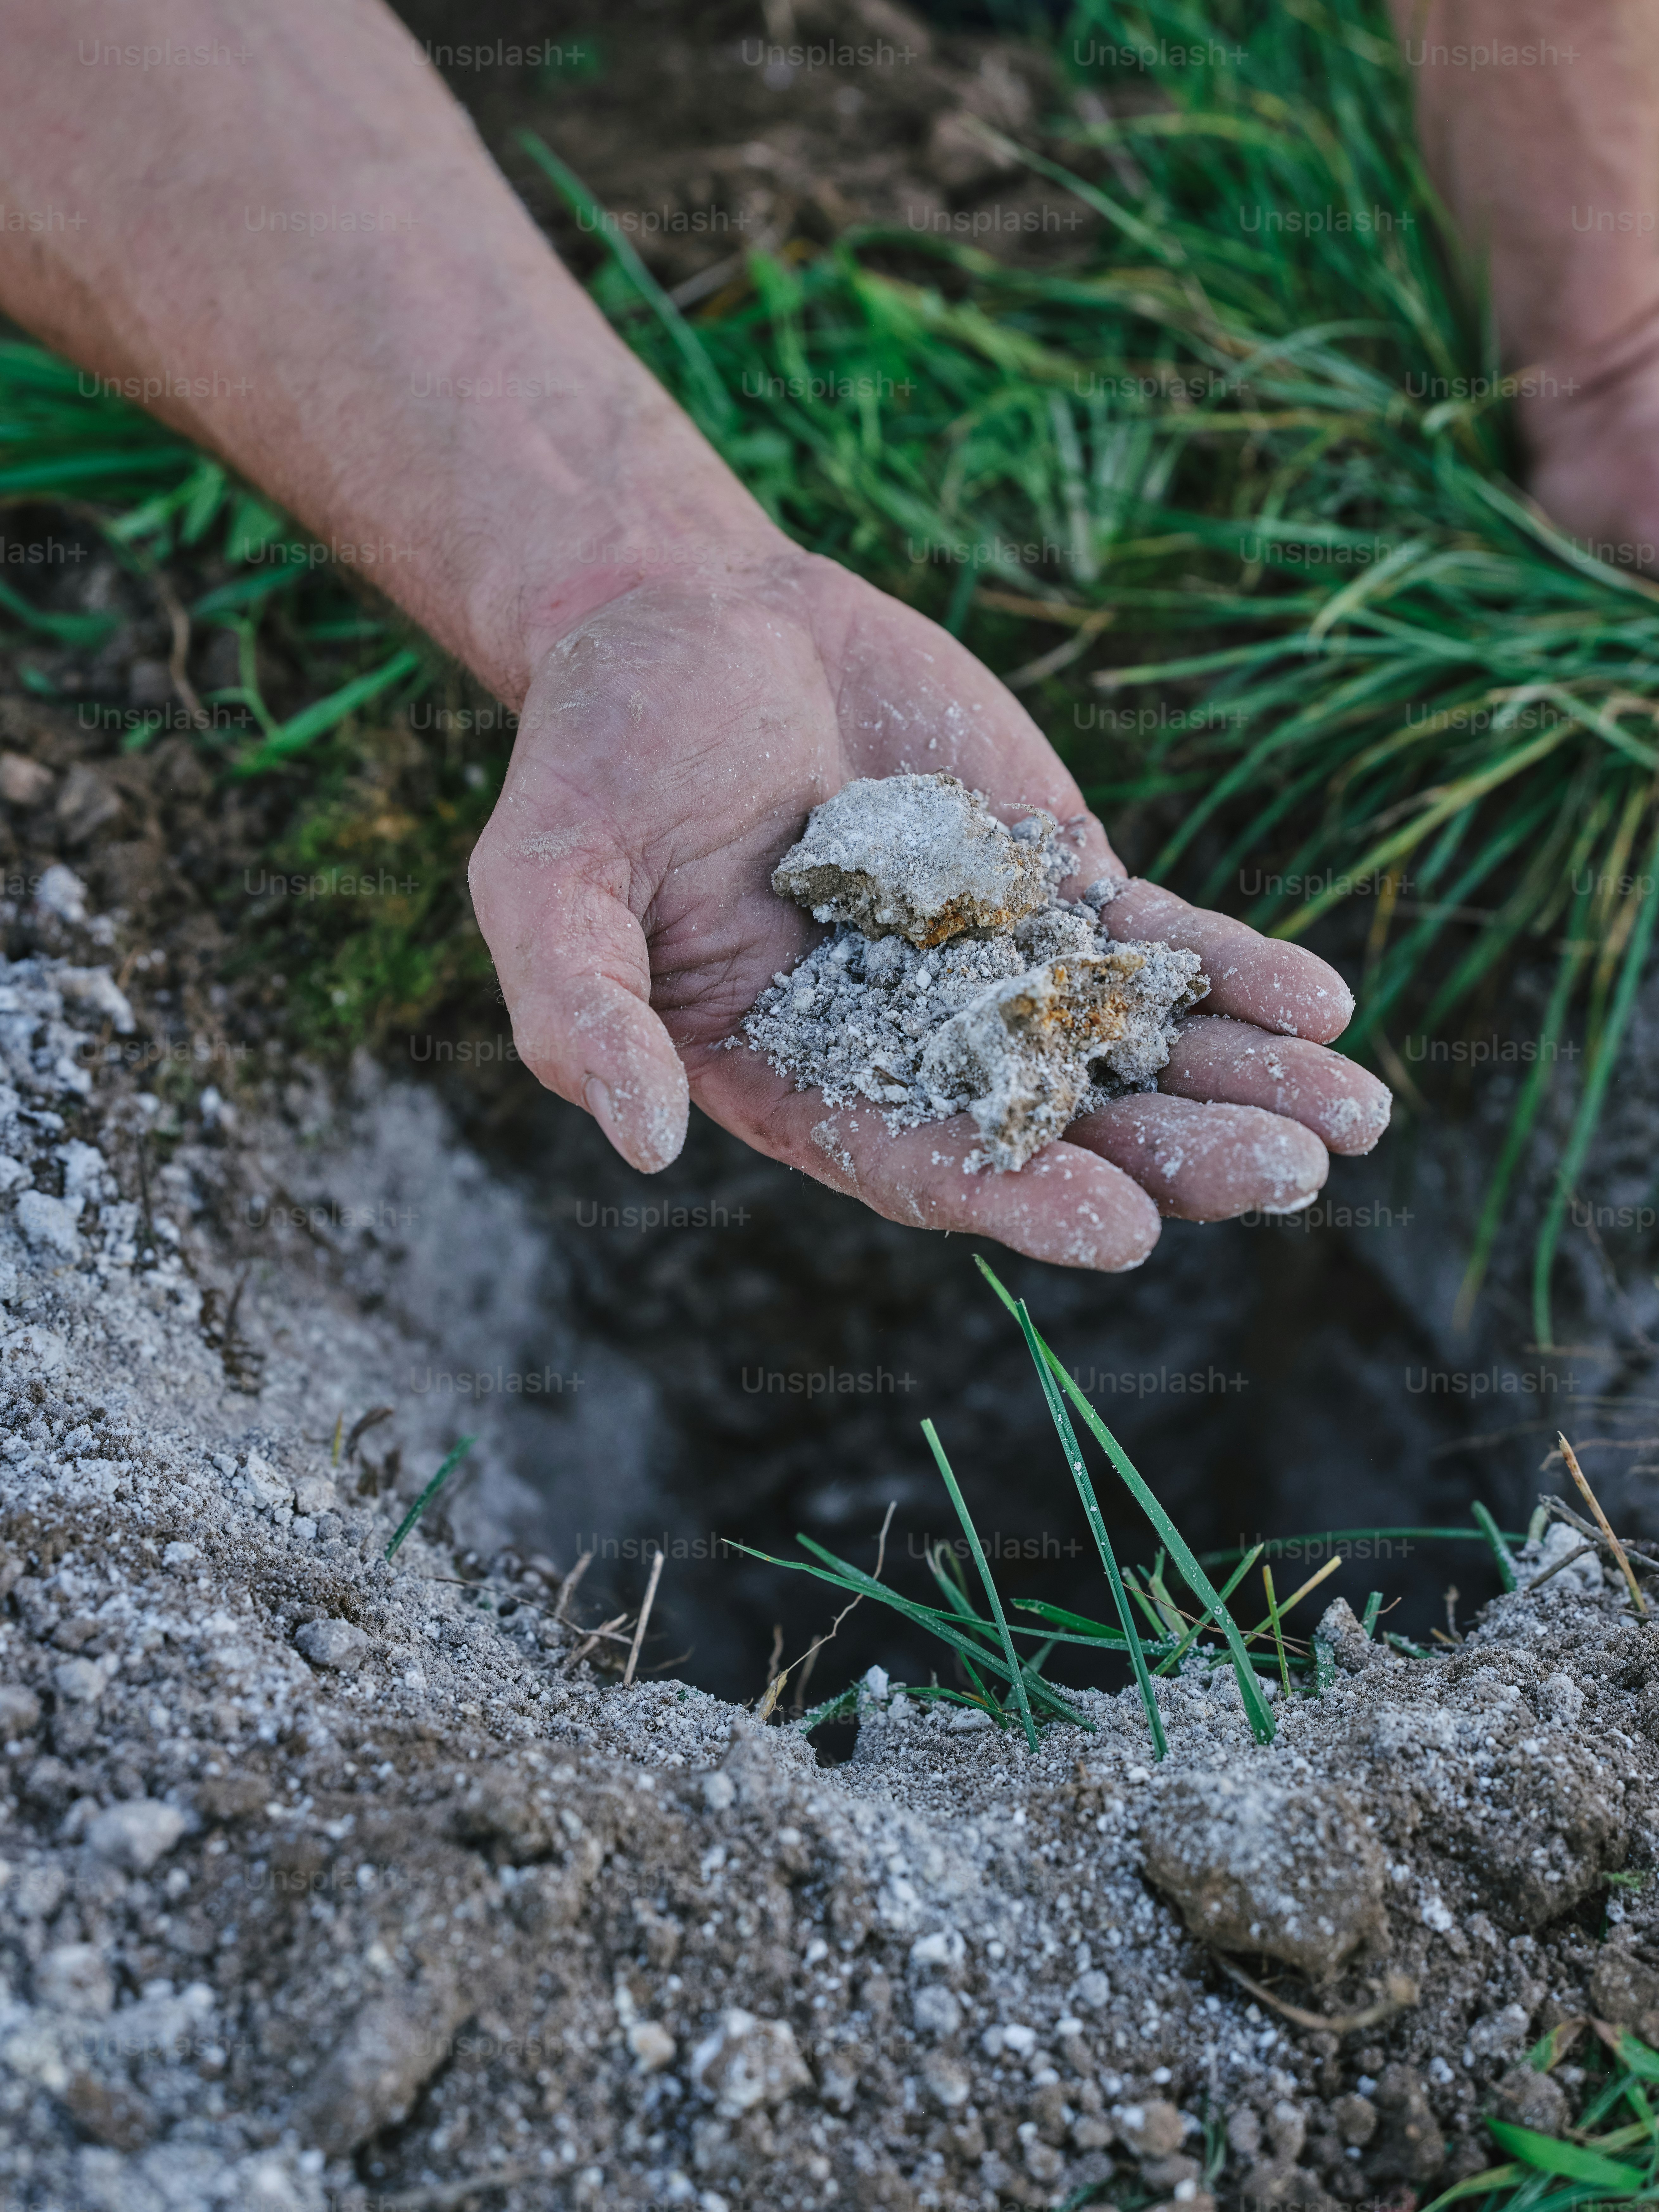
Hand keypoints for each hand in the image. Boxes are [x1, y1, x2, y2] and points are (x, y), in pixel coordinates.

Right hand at [468, 545, 1389, 1271]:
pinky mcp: (1050, 882)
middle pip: (1060, 1126)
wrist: (684, 626)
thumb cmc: (595, 762)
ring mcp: (994, 967)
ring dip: (1239, 1087)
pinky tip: (1322, 1004)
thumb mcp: (543, 882)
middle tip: (1280, 1179)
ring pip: (1132, 1048)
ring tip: (1348, 1120)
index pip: (919, 1164)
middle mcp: (911, 1047)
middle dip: (1173, 1156)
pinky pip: (1156, 945)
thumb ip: (578, 1011)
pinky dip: (1235, 975)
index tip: (1122, 1229)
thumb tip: (643, 1139)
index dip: (1020, 1202)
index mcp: (800, 1079)